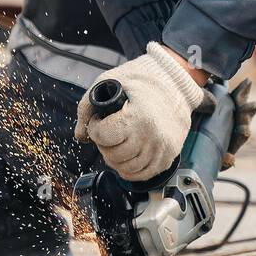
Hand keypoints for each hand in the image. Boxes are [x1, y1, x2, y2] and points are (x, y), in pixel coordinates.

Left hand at [74, 42, 207, 181]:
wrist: (175, 84)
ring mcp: (161, 149)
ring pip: (126, 169)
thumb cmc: (142, 81)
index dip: (95, 128)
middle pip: (113, 156)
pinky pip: (143, 175)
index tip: (99, 120)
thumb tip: (80, 135)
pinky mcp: (168, 157)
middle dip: (103, 144)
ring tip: (117, 142)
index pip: (103, 136)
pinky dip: (130, 169)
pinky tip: (127, 155)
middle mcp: (152, 136)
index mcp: (137, 116)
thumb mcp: (108, 81)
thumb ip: (87, 107)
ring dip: (115, 159)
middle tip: (108, 131)